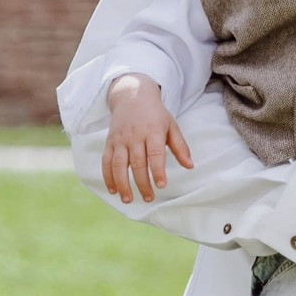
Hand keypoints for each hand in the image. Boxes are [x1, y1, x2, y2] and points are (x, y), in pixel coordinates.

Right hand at [102, 74, 191, 202]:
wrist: (131, 96)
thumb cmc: (155, 114)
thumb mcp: (171, 126)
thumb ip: (180, 147)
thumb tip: (190, 166)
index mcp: (152, 131)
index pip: (155, 154)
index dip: (157, 170)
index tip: (162, 185)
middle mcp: (134, 136)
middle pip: (136, 163)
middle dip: (141, 183)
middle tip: (149, 198)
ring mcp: (119, 140)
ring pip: (118, 165)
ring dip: (122, 184)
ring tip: (128, 199)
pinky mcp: (109, 142)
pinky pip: (105, 161)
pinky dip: (107, 177)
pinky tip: (113, 190)